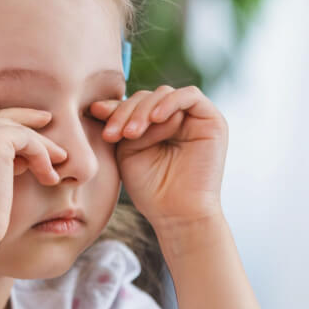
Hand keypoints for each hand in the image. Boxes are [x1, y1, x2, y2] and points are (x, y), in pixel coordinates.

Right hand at [0, 107, 67, 248]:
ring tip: (58, 166)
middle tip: (48, 124)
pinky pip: (28, 140)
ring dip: (41, 148)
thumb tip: (17, 159)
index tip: (28, 138)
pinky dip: (42, 156)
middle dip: (26, 123)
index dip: (6, 131)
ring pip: (16, 130)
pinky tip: (50, 177)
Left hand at [90, 85, 227, 230]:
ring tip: (131, 134)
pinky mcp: (212, 120)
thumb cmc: (151, 190)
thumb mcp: (126, 152)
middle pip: (147, 96)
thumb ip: (119, 126)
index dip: (115, 107)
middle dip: (126, 111)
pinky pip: (190, 95)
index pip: (133, 104)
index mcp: (155, 126)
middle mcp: (175, 119)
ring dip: (143, 110)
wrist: (178, 215)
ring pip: (164, 93)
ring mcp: (194, 119)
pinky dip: (169, 103)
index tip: (96, 114)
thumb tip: (98, 103)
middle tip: (113, 133)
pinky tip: (154, 120)